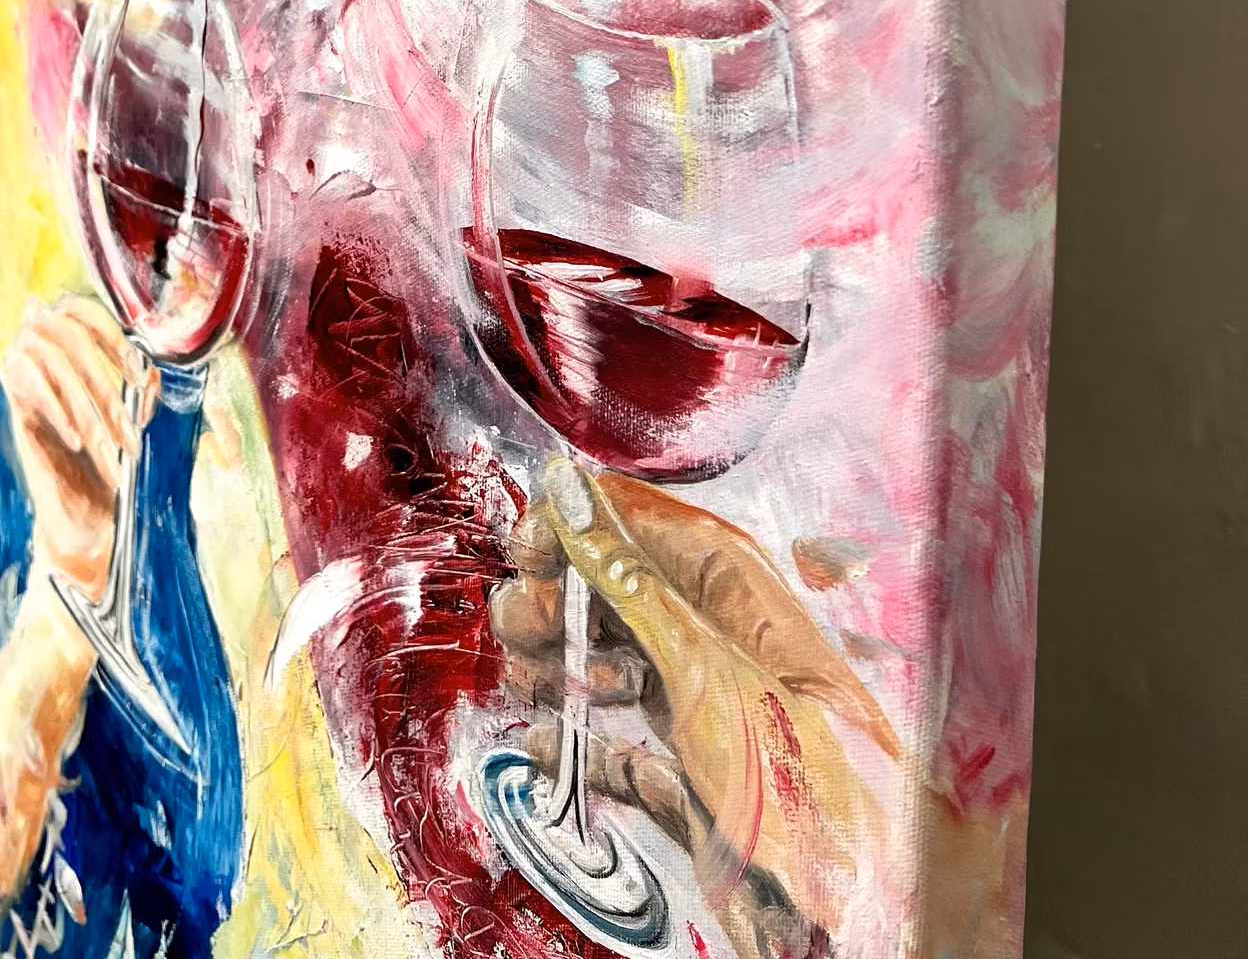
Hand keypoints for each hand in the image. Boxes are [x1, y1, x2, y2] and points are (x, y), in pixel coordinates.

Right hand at [2, 297, 156, 602]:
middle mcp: (40, 353)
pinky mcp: (10, 408)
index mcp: (73, 349)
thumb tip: (154, 370)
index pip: (82, 311)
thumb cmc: (110, 468)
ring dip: (88, 407)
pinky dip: (56, 410)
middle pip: (68, 336)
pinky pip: (26, 386)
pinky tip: (77, 441)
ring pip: (51, 362)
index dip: (111, 335)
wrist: (82, 521)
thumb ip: (142, 397)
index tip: (138, 375)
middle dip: (106, 385)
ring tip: (110, 448)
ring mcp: (21, 378)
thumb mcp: (133, 428)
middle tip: (130, 432)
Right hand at [490, 462, 899, 955]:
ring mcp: (693, 697)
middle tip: (541, 641)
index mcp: (724, 577)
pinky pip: (610, 738)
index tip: (529, 559)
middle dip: (549, 607)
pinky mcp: (684, 767)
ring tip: (567, 699)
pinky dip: (573, 741)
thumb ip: (625, 575)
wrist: (854, 895)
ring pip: (595, 660)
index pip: (624, 515)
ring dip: (556, 672)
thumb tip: (567, 486)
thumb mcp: (703, 659)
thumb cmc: (803, 767)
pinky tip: (552, 745)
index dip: (565, 528)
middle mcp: (706, 628)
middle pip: (598, 588)